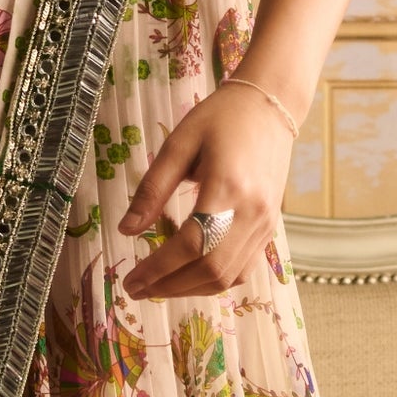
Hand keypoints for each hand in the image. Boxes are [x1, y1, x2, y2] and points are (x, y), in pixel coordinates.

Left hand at [119, 79, 299, 301]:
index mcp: (228, 187)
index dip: (158, 269)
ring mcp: (265, 224)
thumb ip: (152, 188)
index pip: (192, 244)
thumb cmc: (221, 119)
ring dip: (190, 289)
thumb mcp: (179, 144)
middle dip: (170, 286)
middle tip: (137, 289)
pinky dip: (214, 281)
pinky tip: (189, 276)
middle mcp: (252, 213)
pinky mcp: (270, 228)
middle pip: (211, 269)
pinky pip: (243, 269)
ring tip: (158, 286)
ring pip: (228, 276)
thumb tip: (126, 229)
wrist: (270, 108)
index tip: (130, 280)